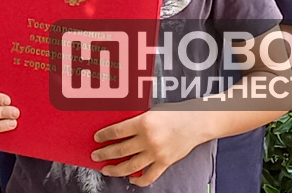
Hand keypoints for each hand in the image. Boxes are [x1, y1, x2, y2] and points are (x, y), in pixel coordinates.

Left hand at [91, 106, 205, 186]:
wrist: (196, 122)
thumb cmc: (174, 113)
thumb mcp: (151, 111)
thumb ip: (136, 121)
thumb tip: (117, 130)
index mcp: (143, 122)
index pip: (117, 131)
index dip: (104, 136)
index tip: (96, 139)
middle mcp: (148, 139)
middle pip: (120, 150)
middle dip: (104, 154)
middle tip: (95, 156)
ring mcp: (157, 153)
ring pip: (130, 166)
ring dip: (115, 169)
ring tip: (106, 169)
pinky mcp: (165, 162)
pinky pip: (148, 176)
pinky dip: (138, 180)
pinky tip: (130, 178)